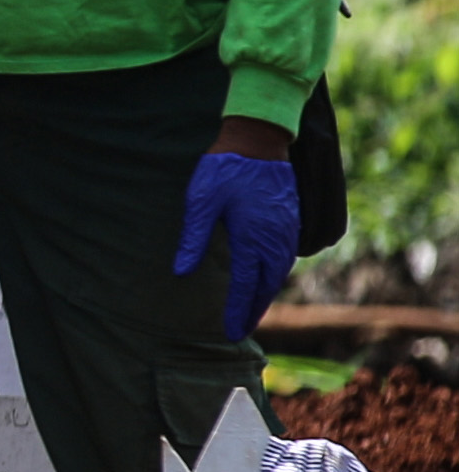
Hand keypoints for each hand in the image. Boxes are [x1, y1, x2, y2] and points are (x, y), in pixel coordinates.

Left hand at [172, 144, 301, 342]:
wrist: (258, 140)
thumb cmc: (224, 168)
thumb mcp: (200, 200)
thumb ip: (192, 238)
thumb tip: (181, 273)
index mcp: (253, 238)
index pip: (246, 286)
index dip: (239, 311)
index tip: (231, 332)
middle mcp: (275, 239)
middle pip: (266, 285)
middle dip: (254, 310)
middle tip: (239, 330)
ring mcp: (286, 230)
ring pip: (278, 273)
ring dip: (265, 294)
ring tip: (250, 312)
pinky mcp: (290, 220)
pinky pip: (284, 257)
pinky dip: (273, 275)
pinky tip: (263, 280)